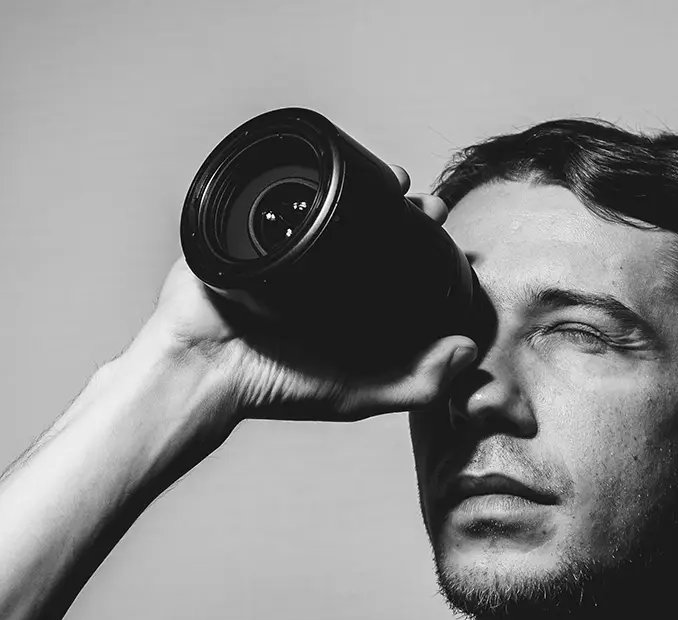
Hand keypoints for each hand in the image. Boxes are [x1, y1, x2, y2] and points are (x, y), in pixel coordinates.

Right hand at [128, 167, 478, 428]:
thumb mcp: (357, 394)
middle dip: (405, 211)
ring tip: (396, 180)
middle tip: (429, 205)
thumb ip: (417, 383)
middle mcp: (324, 275)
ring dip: (366, 187)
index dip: (426, 244)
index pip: (396, 264)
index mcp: (349, 306)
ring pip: (333, 206)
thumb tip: (470, 350)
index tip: (446, 230)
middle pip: (372, 229)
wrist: (206, 368)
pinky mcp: (251, 226)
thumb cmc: (279, 388)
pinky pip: (281, 192)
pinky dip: (309, 177)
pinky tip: (338, 168)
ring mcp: (287, 249)